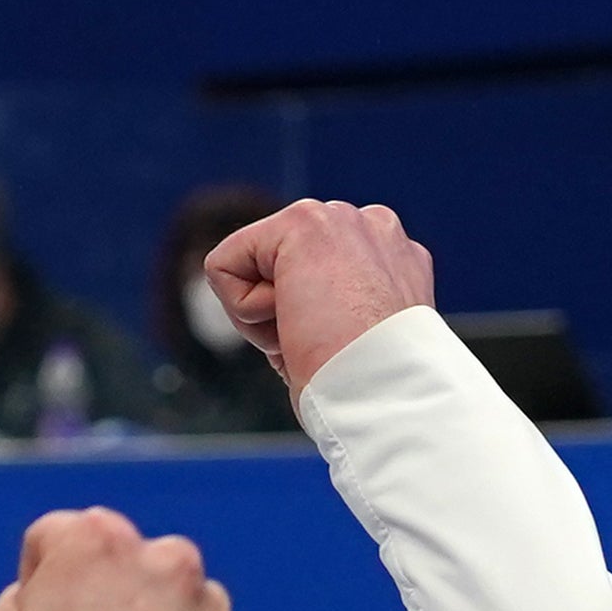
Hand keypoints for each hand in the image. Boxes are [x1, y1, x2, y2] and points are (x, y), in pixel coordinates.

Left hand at [202, 200, 435, 398]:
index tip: (333, 345)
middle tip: (321, 342)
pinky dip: (242, 308)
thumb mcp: (351, 343)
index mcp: (387, 258)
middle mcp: (370, 228)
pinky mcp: (303, 220)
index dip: (297, 324)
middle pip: (273, 269)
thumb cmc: (366, 389)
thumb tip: (287, 316)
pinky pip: (224, 266)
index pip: (301, 279)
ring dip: (265, 316)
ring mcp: (341, 218)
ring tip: (311, 333)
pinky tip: (292, 321)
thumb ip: (325, 310)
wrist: (385, 392)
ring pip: (249, 267)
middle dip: (280, 315)